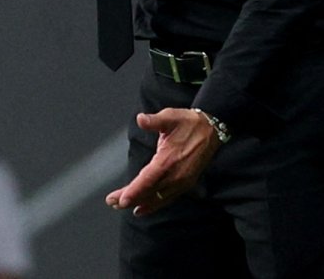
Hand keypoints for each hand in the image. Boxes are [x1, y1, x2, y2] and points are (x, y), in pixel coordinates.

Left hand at [105, 108, 220, 215]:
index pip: (148, 179)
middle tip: (111, 202)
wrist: (212, 129)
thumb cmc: (187, 122)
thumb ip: (154, 121)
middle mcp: (176, 174)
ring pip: (158, 197)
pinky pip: (167, 198)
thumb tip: (140, 119)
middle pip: (149, 191)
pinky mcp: (186, 183)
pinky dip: (154, 204)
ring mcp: (182, 181)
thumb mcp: (170, 117)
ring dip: (140, 203)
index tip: (121, 200)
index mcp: (168, 159)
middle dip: (130, 198)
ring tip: (121, 206)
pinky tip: (143, 208)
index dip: (134, 191)